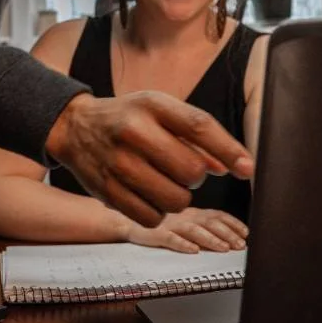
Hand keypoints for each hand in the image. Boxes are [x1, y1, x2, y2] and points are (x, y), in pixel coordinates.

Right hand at [45, 91, 253, 226]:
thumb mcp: (160, 111)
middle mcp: (134, 131)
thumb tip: (230, 166)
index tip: (247, 168)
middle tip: (182, 169)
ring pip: (176, 199)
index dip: (228, 149)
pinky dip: (158, 211)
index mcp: (152, 105)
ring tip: (164, 182)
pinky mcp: (108, 192)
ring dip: (179, 196)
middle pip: (192, 171)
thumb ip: (196, 136)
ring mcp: (118, 163)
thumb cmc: (128, 118)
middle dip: (196, 176)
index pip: (199, 126)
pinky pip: (153, 217)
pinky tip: (148, 195)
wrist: (74, 127)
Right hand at [126, 208, 247, 253]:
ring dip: (210, 239)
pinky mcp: (155, 233)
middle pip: (209, 223)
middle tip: (239, 244)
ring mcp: (170, 224)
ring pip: (193, 230)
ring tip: (223, 248)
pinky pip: (170, 239)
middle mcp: (184, 215)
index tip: (246, 233)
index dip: (233, 223)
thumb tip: (233, 237)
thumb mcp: (186, 219)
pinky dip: (182, 244)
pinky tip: (192, 251)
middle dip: (227, 234)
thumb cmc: (160, 222)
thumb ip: (205, 223)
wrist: (128, 219)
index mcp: (193, 212)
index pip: (218, 215)